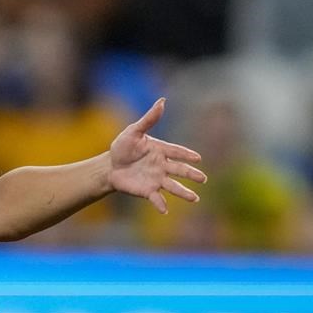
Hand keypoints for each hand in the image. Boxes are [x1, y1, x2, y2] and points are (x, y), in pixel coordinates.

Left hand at [108, 98, 206, 213]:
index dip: (186, 155)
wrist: (109, 166)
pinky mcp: (147, 191)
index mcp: (161, 150)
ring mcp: (156, 179)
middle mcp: (162, 166)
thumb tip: (162, 101)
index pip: (177, 152)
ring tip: (195, 199)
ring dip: (183, 192)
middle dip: (191, 175)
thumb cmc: (122, 147)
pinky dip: (160, 204)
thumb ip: (149, 119)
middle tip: (203, 179)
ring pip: (173, 186)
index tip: (197, 158)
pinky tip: (165, 211)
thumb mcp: (133, 131)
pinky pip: (156, 198)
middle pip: (179, 170)